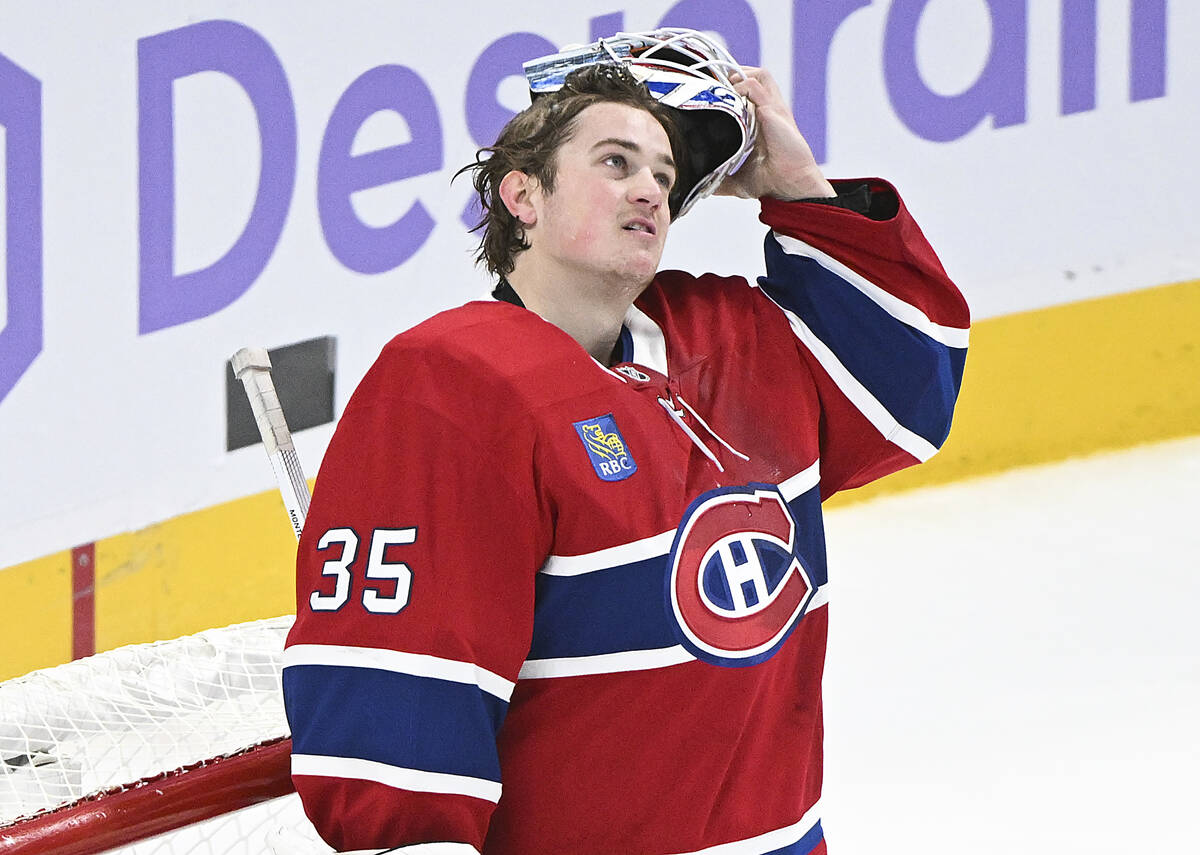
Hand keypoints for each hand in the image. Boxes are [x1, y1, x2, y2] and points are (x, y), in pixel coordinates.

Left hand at [714, 67, 835, 200]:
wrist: (791, 186)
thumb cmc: (772, 182)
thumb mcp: (739, 180)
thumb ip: (722, 181)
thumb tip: (704, 188)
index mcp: (763, 123)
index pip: (750, 94)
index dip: (732, 89)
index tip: (712, 95)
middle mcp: (770, 112)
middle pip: (756, 77)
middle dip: (735, 75)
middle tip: (715, 87)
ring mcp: (774, 110)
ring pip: (760, 75)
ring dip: (739, 75)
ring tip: (723, 87)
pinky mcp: (774, 111)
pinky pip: (756, 86)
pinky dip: (740, 86)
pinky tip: (728, 98)